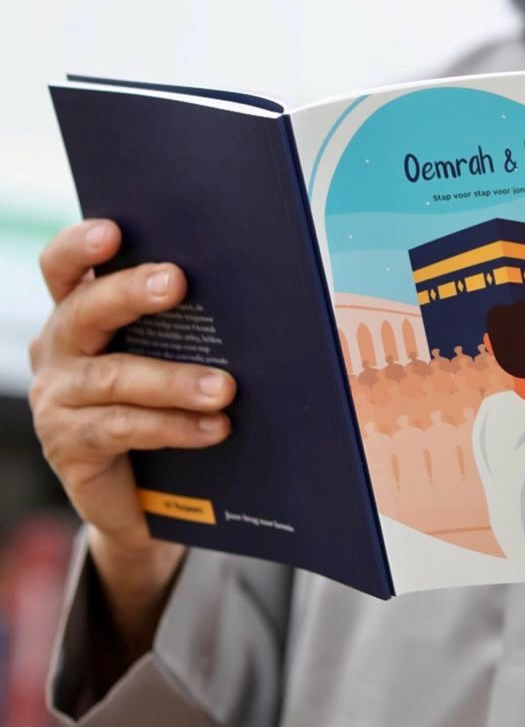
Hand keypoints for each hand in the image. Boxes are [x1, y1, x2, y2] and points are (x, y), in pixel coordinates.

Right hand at [28, 220, 235, 655]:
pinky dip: (173, 425)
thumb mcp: (176, 354)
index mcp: (80, 311)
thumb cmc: (168, 404)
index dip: (81, 246)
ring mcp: (58, 399)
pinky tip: (215, 427)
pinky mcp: (69, 446)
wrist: (146, 496)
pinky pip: (122, 428)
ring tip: (225, 387)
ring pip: (113, 377)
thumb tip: (265, 290)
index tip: (114, 230)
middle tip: (176, 282)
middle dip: (130, 292)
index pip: (64, 267)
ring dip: (173, 379)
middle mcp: (58, 348)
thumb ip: (195, 320)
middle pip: (84, 310)